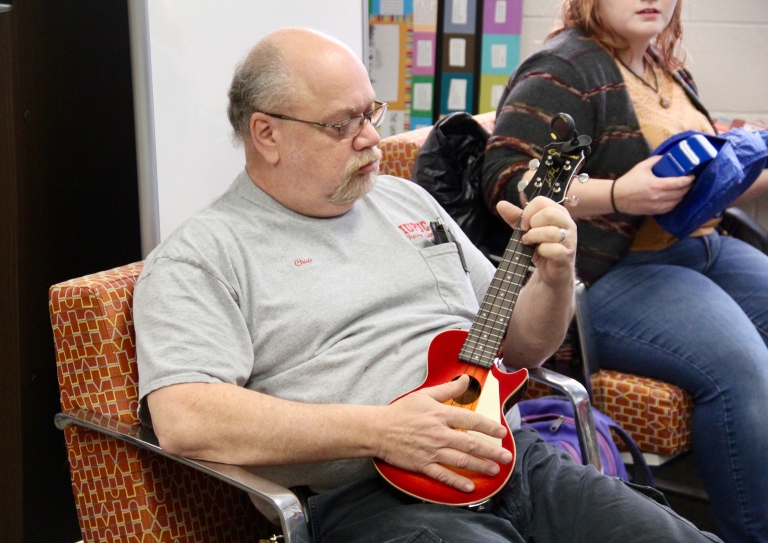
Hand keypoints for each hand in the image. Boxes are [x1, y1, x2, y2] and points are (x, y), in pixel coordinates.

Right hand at [374, 375, 511, 491]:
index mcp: (440, 414)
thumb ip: (448, 389)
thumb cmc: (401, 412)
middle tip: (507, 457)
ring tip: (495, 470)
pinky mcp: (423, 464)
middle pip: (471, 443)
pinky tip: (470, 487)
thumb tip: (466, 380)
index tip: (502, 432)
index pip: (470, 420)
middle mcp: (439, 433)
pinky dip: (457, 482)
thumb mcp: (425, 395)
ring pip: (461, 460)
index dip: (489, 427)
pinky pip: (443, 475)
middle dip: (492, 451)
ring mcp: (431, 450)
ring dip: (480, 466)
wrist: (378, 430)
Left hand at [496, 197, 575, 288]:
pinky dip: (542, 250)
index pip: (541, 201)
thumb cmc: (541, 247)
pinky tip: (539, 252)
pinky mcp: (566, 255)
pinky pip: (554, 249)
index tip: (523, 224)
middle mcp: (567, 223)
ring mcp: (570, 240)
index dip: (527, 212)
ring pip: (551, 232)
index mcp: (559, 213)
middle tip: (526, 233)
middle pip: (549, 213)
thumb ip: (515, 217)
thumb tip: (500, 204)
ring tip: (528, 243)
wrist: (551, 272)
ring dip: (533, 237)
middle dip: (531, 223)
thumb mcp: (527, 231)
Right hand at [612, 156, 694, 214]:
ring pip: (676, 202)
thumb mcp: (642, 166)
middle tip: (689, 182)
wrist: (616, 197)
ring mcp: (656, 206)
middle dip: (687, 187)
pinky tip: (675, 198)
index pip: (679, 183)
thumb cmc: (629, 181)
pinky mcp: (653, 211)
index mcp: (656, 184)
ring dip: (682, 196)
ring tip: (684, 190)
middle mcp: (658, 197)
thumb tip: (668, 156)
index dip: (688, 180)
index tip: (692, 176)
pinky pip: (669, 208)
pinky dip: (675, 203)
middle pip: (680, 193)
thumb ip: (656, 160)